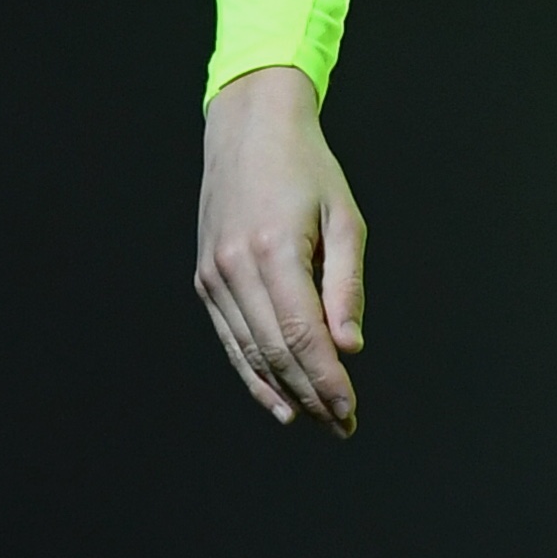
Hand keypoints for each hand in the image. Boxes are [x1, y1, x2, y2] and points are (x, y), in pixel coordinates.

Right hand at [193, 65, 366, 436]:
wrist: (248, 131)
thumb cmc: (308, 169)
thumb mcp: (344, 217)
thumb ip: (347, 283)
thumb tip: (350, 345)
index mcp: (273, 250)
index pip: (301, 335)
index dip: (325, 378)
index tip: (350, 409)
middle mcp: (235, 269)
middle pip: (274, 352)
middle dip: (311, 394)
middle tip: (342, 426)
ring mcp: (214, 276)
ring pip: (249, 352)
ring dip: (285, 392)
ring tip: (318, 421)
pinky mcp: (206, 279)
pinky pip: (230, 338)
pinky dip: (253, 373)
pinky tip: (279, 400)